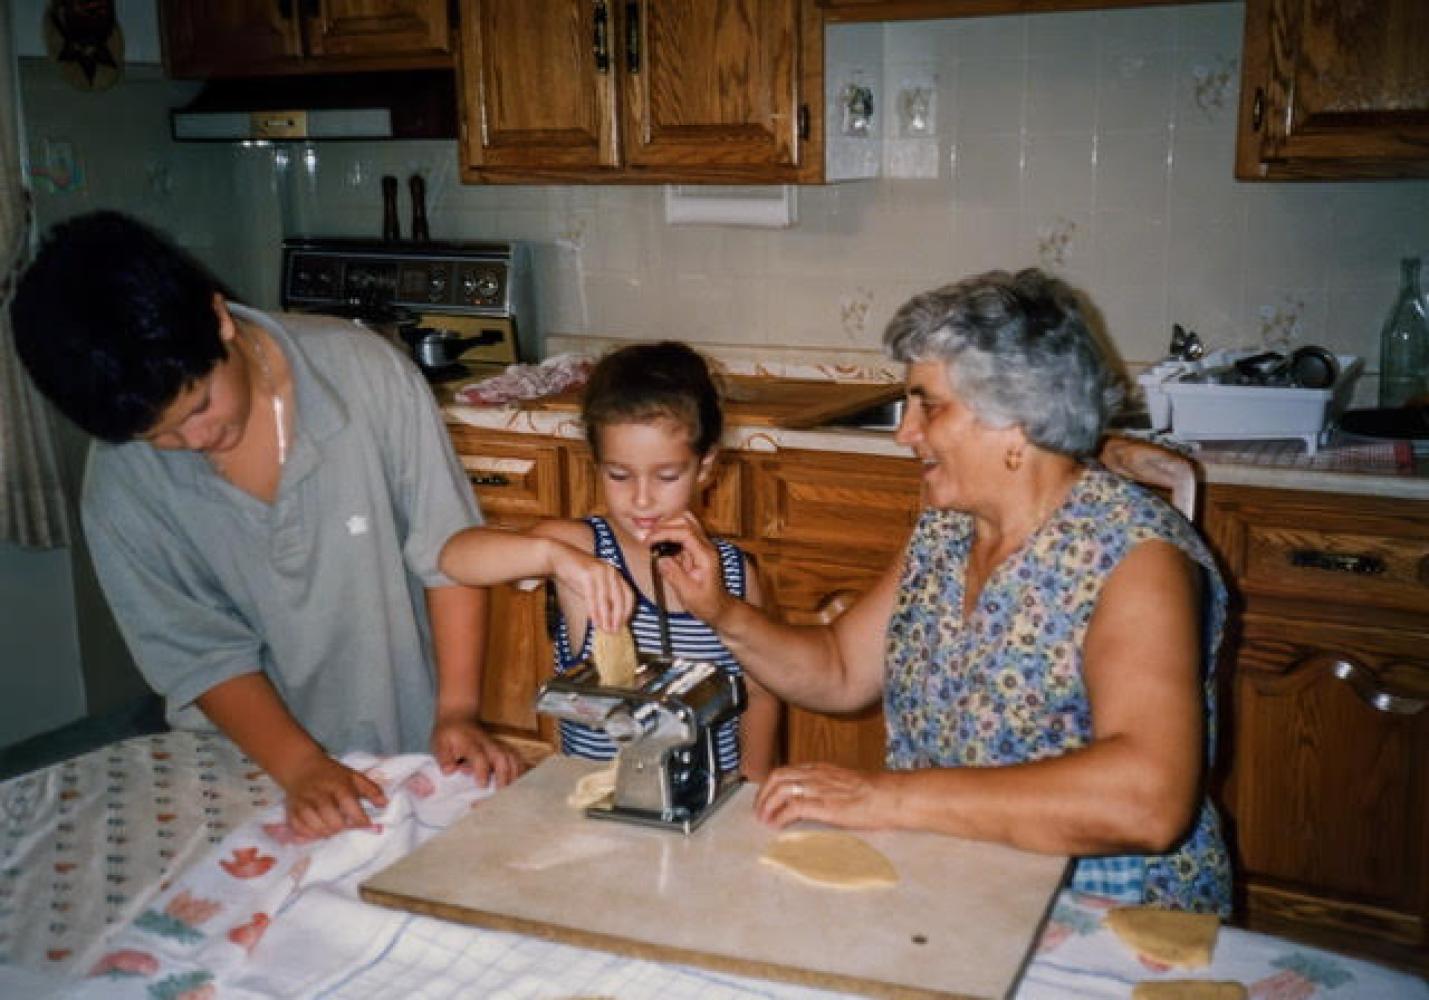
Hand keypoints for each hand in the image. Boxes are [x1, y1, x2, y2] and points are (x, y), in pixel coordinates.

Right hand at [278, 751, 387, 839]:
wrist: (301, 767)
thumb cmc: (332, 774)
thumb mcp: (354, 776)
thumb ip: (371, 790)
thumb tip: (385, 804)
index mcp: (337, 784)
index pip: (348, 802)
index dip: (359, 817)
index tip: (366, 824)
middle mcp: (319, 794)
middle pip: (330, 817)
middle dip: (341, 827)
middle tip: (345, 827)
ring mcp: (303, 803)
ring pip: (314, 825)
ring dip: (326, 832)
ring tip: (332, 829)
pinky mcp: (291, 810)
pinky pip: (298, 828)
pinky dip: (308, 834)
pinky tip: (317, 831)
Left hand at [431, 711, 525, 786]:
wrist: (459, 717)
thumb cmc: (449, 734)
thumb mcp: (439, 743)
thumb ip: (444, 758)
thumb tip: (450, 771)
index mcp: (471, 744)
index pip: (480, 757)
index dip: (482, 771)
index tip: (482, 785)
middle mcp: (487, 745)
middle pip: (502, 758)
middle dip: (504, 776)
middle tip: (502, 793)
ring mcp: (497, 745)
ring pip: (512, 758)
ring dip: (514, 774)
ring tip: (513, 791)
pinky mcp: (502, 748)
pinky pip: (515, 757)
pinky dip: (520, 769)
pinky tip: (520, 782)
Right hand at [548, 543, 633, 632]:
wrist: (559, 558)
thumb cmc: (577, 574)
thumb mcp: (594, 586)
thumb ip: (604, 599)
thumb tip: (611, 619)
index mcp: (615, 574)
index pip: (629, 595)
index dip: (627, 611)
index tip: (623, 624)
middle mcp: (611, 572)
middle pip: (620, 598)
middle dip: (618, 617)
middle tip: (614, 630)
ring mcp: (599, 572)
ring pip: (606, 599)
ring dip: (606, 617)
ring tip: (605, 629)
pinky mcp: (587, 575)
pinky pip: (592, 597)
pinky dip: (594, 611)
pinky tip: (594, 621)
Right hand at [645, 513, 732, 625]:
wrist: (718, 607)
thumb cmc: (705, 603)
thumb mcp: (688, 593)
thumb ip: (674, 574)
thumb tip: (660, 558)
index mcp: (705, 555)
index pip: (685, 532)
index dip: (664, 532)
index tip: (648, 541)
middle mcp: (705, 546)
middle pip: (685, 521)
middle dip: (664, 526)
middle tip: (647, 538)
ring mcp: (702, 546)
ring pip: (685, 522)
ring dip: (667, 526)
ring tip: (651, 538)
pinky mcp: (696, 548)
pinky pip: (682, 533)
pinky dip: (669, 533)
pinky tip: (658, 544)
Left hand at [753, 763, 894, 830]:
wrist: (890, 796)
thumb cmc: (874, 793)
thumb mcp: (844, 783)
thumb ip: (826, 787)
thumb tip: (814, 801)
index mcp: (820, 768)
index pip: (786, 770)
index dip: (770, 785)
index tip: (765, 798)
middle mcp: (816, 774)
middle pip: (777, 777)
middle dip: (763, 794)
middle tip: (760, 812)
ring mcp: (819, 788)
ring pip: (781, 789)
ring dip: (768, 805)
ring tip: (765, 820)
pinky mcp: (824, 804)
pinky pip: (793, 806)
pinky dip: (780, 816)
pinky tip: (778, 825)